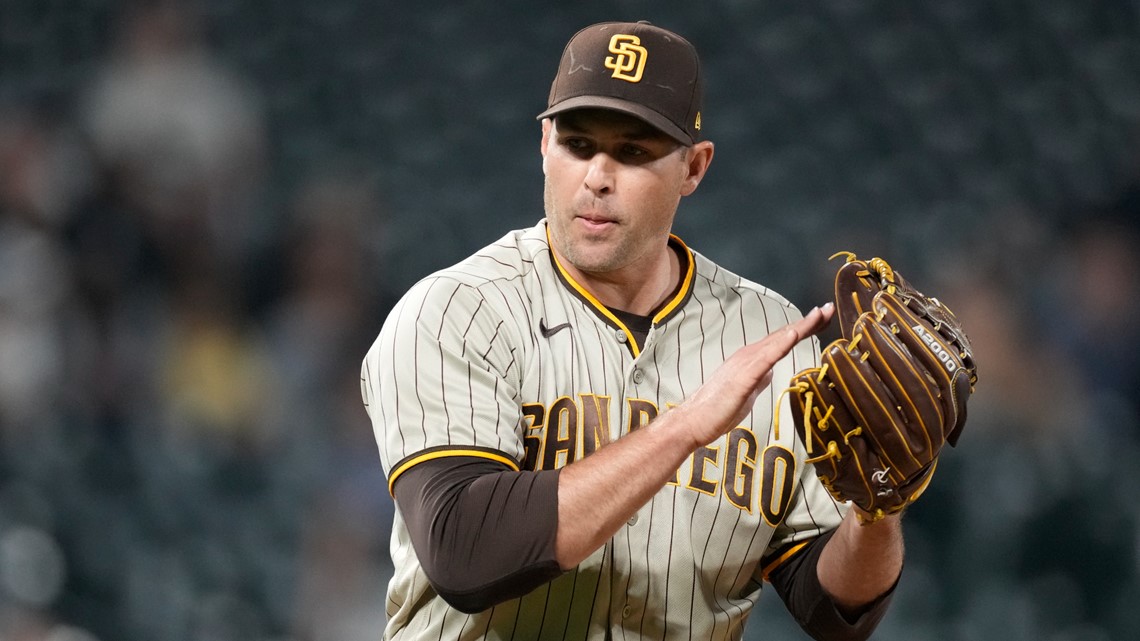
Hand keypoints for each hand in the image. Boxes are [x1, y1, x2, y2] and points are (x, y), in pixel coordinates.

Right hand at [673, 303, 833, 448]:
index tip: (823, 318)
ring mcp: (746, 363)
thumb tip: (770, 372)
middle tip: (830, 307)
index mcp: (752, 360)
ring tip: (820, 314)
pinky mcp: (744, 376)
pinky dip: (781, 343)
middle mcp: (749, 355)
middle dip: (810, 321)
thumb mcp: (747, 393)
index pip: (783, 341)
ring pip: (778, 340)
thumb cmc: (718, 411)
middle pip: (785, 334)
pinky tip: (794, 334)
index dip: (804, 328)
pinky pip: (766, 357)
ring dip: (801, 326)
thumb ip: (759, 379)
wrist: (693, 421)